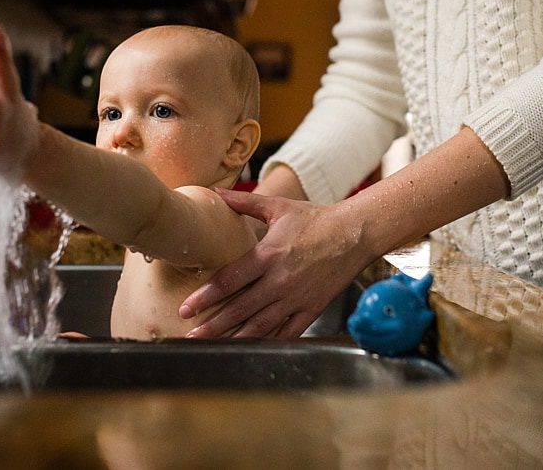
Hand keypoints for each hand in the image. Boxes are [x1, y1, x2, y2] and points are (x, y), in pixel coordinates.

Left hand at [179, 190, 371, 338]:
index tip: (186, 307)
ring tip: (214, 346)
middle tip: (191, 334)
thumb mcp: (279, 206)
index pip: (230, 280)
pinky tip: (252, 348)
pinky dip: (269, 341)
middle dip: (213, 324)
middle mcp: (280, 280)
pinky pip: (288, 331)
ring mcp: (296, 298)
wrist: (355, 233)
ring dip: (235, 337)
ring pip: (261, 325)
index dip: (206, 296)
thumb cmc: (316, 219)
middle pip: (240, 308)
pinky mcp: (312, 308)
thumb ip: (245, 204)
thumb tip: (216, 193)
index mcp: (269, 255)